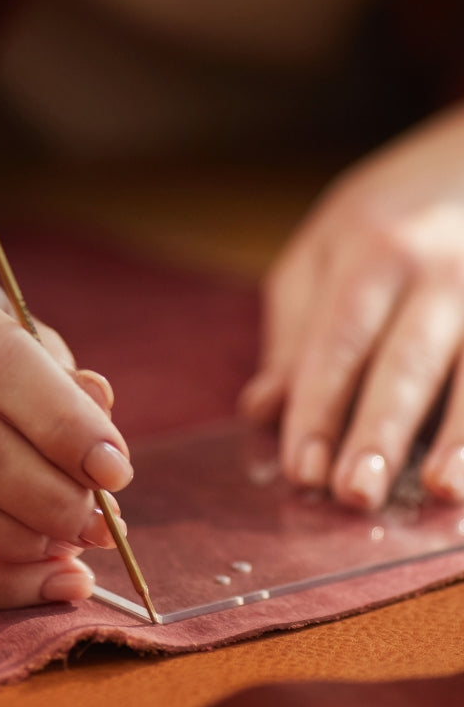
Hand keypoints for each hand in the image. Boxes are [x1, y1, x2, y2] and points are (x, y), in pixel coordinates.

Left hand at [240, 104, 463, 508]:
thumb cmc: (391, 210)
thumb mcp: (325, 246)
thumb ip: (295, 328)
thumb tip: (262, 410)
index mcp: (372, 251)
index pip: (337, 344)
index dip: (318, 410)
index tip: (300, 470)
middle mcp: (442, 267)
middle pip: (406, 361)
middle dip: (379, 431)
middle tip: (352, 496)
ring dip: (462, 437)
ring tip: (440, 492)